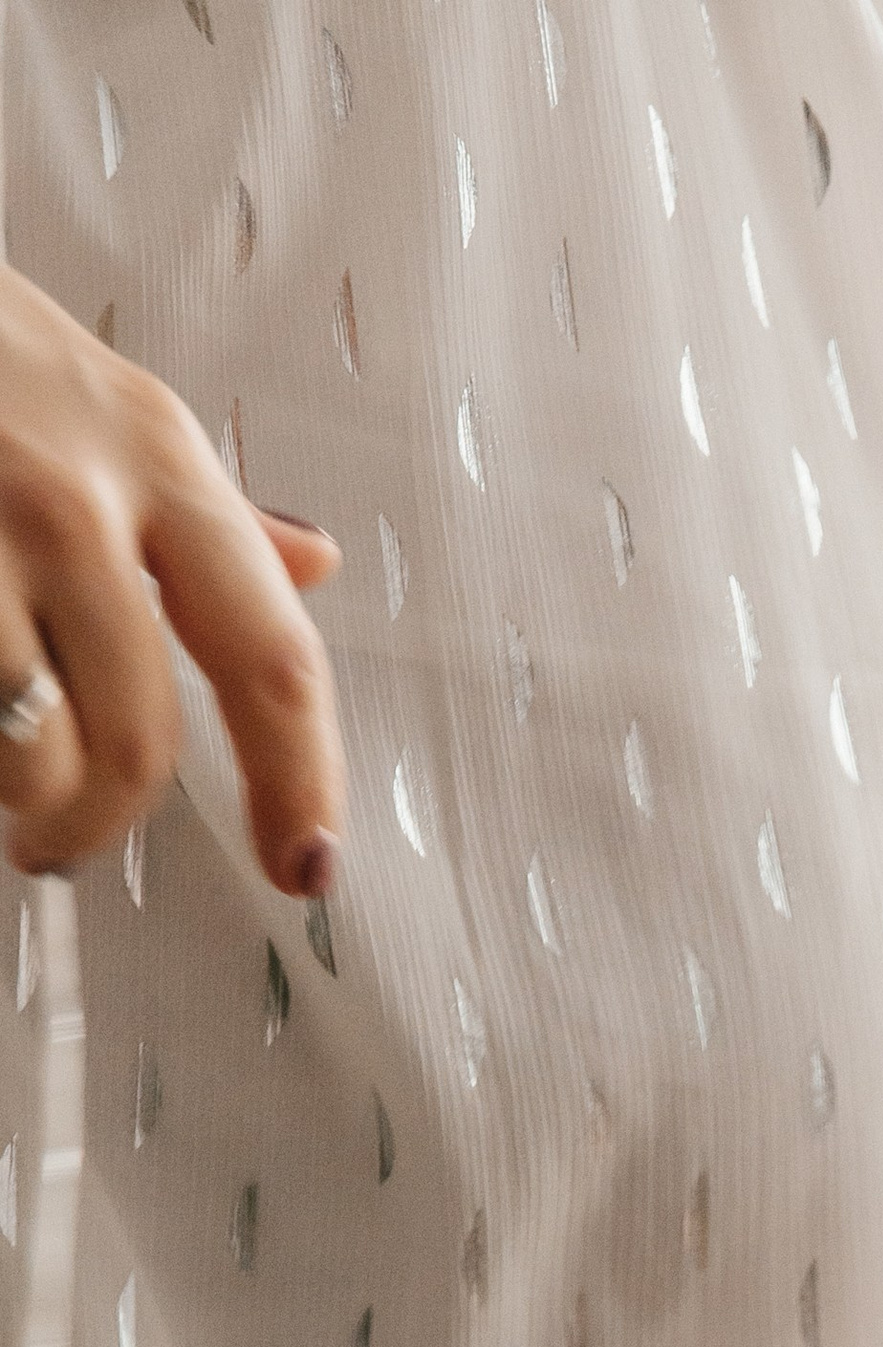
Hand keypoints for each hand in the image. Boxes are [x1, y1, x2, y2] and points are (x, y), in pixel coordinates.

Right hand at [0, 266, 345, 893]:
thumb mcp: (104, 403)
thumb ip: (205, 509)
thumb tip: (313, 566)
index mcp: (157, 458)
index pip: (274, 656)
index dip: (302, 784)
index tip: (308, 867)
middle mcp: (75, 499)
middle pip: (138, 744)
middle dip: (100, 825)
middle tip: (64, 844)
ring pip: (29, 757)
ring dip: (18, 800)